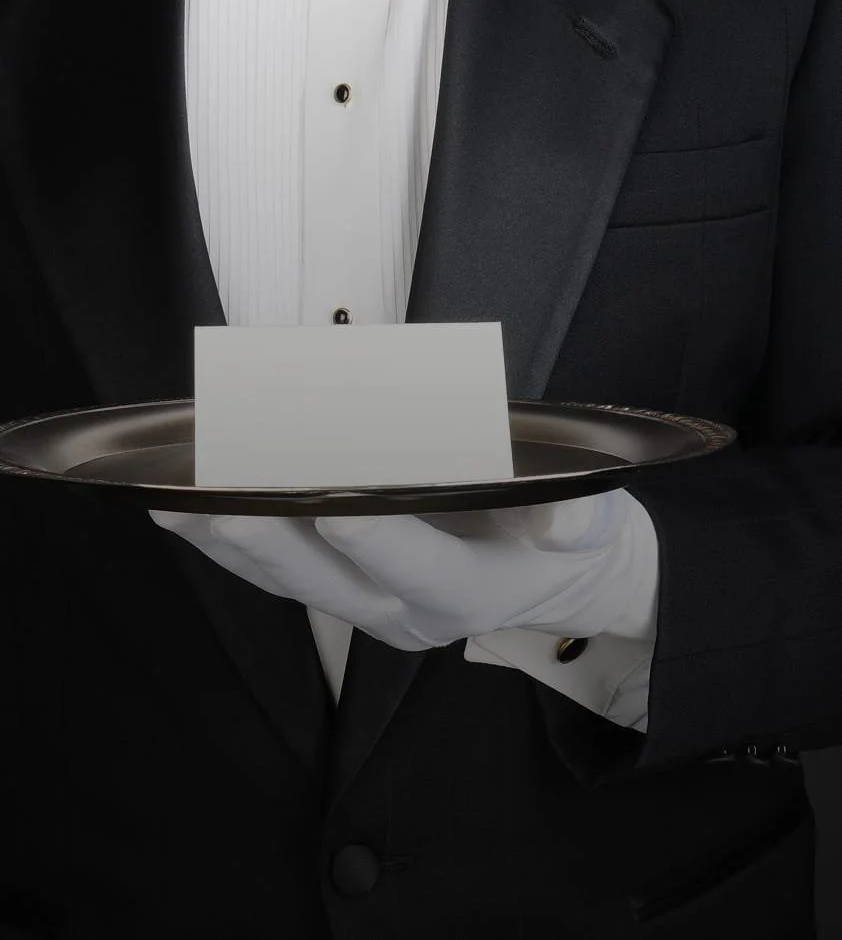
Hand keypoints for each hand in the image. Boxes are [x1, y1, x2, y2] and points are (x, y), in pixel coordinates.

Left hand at [149, 489, 646, 651]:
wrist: (554, 579)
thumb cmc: (567, 535)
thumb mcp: (591, 519)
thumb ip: (578, 522)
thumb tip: (559, 521)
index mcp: (470, 593)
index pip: (420, 567)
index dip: (381, 540)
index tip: (336, 507)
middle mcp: (405, 615)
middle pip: (328, 581)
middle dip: (270, 537)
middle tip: (221, 493)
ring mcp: (364, 608)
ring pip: (287, 583)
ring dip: (230, 542)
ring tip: (177, 498)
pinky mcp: (340, 591)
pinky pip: (275, 576)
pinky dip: (229, 545)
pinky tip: (183, 511)